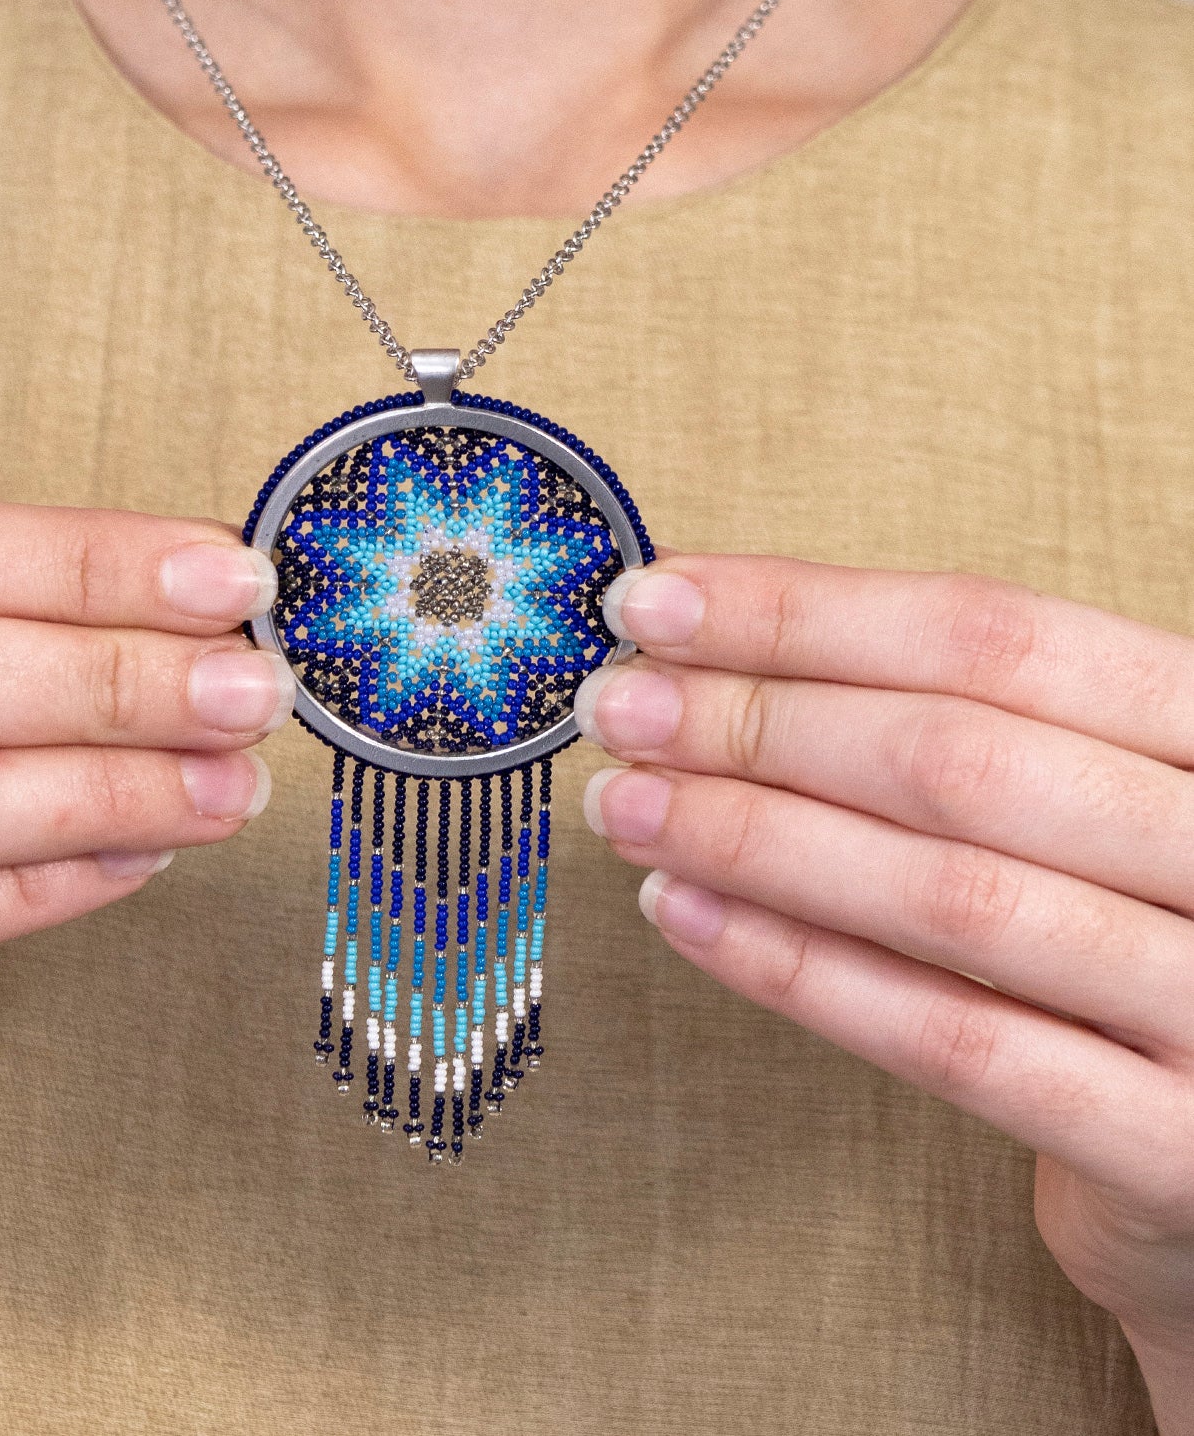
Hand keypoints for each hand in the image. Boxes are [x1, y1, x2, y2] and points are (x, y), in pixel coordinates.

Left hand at [576, 555, 1193, 1428]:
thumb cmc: (1135, 929)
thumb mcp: (1079, 796)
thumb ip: (952, 726)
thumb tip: (712, 658)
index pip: (993, 635)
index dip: (802, 614)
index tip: (656, 605)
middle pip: (959, 757)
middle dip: (756, 723)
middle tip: (618, 711)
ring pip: (949, 896)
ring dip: (753, 840)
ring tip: (630, 807)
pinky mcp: (1180, 1149)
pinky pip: (957, 1048)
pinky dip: (803, 974)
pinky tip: (689, 918)